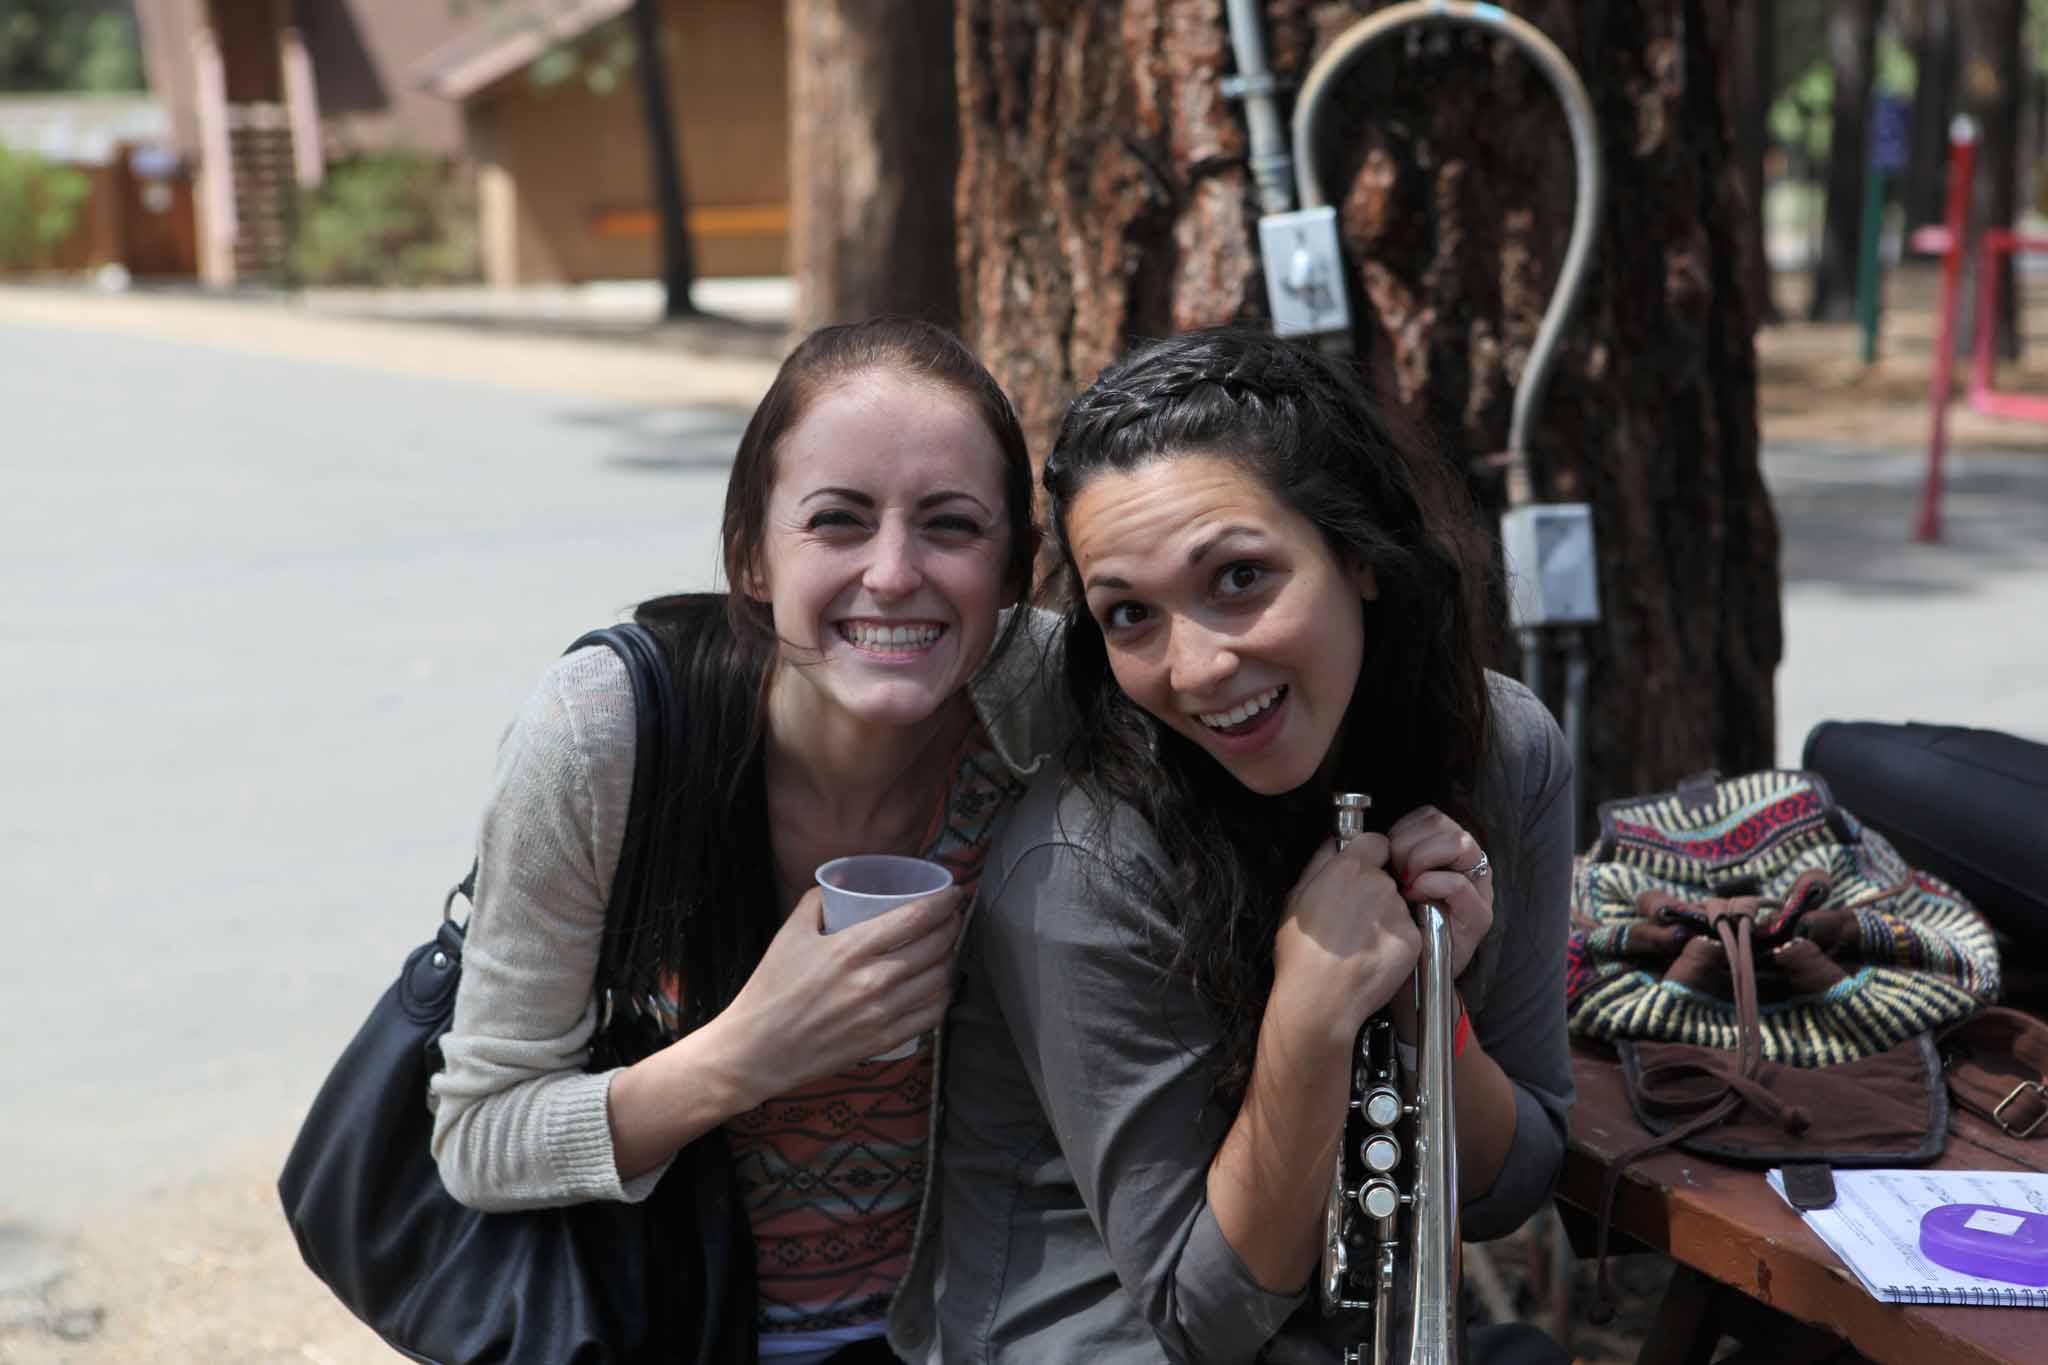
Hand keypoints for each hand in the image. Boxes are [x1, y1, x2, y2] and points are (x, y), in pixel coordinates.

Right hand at [711, 885, 961, 1095]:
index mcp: (851, 949)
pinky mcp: (884, 1040)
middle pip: (935, 946)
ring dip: (950, 959)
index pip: (916, 917)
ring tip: (946, 948)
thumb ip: (817, 901)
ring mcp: (882, 1013)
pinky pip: (931, 1015)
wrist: (756, 1050)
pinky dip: (942, 996)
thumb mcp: (789, 934)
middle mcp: (874, 980)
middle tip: (952, 917)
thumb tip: (843, 881)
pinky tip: (938, 986)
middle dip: (952, 925)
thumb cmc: (771, 990)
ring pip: (938, 979)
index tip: (953, 893)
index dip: (944, 902)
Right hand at [1270, 833, 1420, 1052]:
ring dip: (1384, 919)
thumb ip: (1319, 862)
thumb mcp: (1295, 898)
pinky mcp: (1412, 939)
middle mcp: (1378, 885)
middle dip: (1374, 892)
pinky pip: (1406, 932)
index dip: (1370, 856)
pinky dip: (1394, 942)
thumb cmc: (1301, 953)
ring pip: (1397, 905)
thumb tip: (1333, 841)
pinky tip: (1372, 958)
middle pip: (1386, 877)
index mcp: (1348, 868)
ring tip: (1359, 944)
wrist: (1320, 1001)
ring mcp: (1397, 913)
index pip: (1377, 842)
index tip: (1361, 872)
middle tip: (1352, 920)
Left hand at [1387, 805, 1493, 981]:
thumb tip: (1362, 835)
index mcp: (1445, 853)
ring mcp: (1477, 890)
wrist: (1402, 979)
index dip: (1405, 828)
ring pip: (1460, 843)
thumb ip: (1383, 855)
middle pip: (1445, 825)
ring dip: (1422, 858)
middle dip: (1410, 843)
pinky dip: (1432, 884)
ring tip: (1405, 883)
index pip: (1431, 816)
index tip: (1387, 852)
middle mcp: (1467, 865)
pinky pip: (1459, 884)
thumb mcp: (1383, 883)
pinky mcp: (1479, 916)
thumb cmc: (1390, 928)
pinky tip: (1414, 897)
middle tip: (1394, 870)